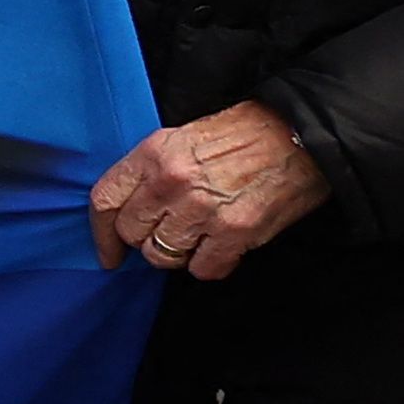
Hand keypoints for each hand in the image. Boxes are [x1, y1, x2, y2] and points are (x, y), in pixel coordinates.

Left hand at [90, 99, 332, 283]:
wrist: (301, 135)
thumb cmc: (244, 134)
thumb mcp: (184, 137)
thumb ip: (152, 170)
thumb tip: (131, 208)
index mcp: (154, 153)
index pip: (105, 200)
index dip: (101, 233)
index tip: (109, 251)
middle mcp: (172, 181)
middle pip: (132, 233)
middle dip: (146, 240)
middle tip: (169, 233)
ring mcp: (202, 209)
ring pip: (163, 256)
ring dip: (179, 253)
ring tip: (200, 235)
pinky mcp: (234, 232)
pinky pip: (203, 269)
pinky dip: (212, 263)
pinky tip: (224, 246)